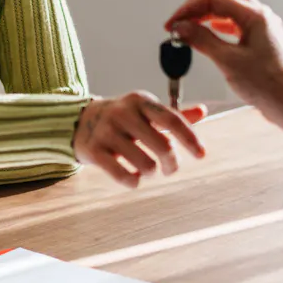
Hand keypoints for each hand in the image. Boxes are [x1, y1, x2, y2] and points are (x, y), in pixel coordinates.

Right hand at [73, 91, 208, 186]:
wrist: (79, 121)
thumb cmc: (122, 119)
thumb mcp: (145, 111)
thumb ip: (172, 115)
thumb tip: (203, 111)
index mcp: (140, 101)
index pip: (172, 119)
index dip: (190, 138)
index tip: (201, 155)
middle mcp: (123, 113)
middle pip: (162, 146)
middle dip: (172, 163)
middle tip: (170, 169)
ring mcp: (107, 132)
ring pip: (145, 164)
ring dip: (152, 172)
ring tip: (149, 170)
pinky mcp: (94, 151)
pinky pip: (123, 175)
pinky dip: (134, 181)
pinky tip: (134, 177)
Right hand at [165, 0, 282, 149]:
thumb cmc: (266, 84)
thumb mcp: (227, 61)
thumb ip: (202, 40)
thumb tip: (181, 27)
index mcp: (255, 16)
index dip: (189, 9)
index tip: (172, 24)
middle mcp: (261, 16)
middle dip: (199, 4)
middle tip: (181, 20)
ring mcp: (263, 26)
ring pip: (231, 7)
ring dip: (208, 13)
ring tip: (190, 27)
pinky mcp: (262, 39)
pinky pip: (237, 22)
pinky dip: (219, 24)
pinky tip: (209, 33)